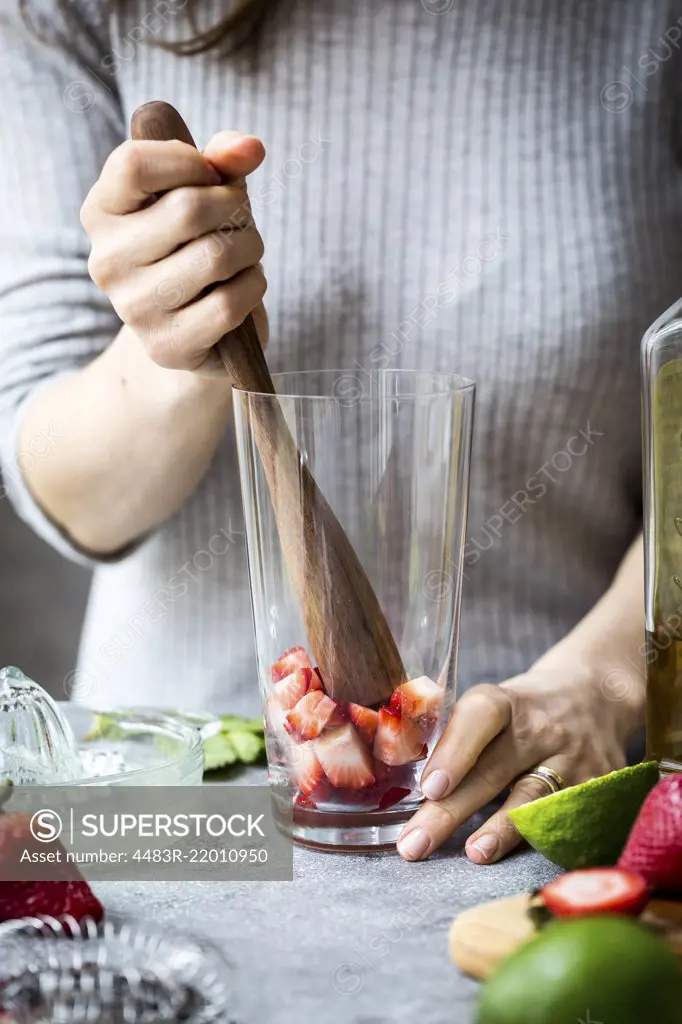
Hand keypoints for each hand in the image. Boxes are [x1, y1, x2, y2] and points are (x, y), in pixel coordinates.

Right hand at [81, 132, 267, 376]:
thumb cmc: (198, 246)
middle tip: (239, 222)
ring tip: (244, 255)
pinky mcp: (167, 346)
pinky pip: (230, 302)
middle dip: (236, 208)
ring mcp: (133, 308)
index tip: (211, 176)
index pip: (133, 164)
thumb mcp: (205, 194)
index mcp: (101, 212)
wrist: (196, 331)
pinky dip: (253, 287)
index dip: (190, 161)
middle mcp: (107, 261)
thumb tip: (249, 148)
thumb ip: (222, 160)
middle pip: (188, 208)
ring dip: (250, 248)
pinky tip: (244, 288)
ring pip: (217, 255)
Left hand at [397, 662, 642, 863]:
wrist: (596, 697)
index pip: (480, 718)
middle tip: (414, 844)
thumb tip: (406, 786)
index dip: (455, 752)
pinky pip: (566, 818)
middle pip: (493, 770)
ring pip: (533, 799)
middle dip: (450, 811)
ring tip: (474, 854)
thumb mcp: (494, 705)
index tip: (429, 788)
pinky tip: (517, 859)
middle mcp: (541, 728)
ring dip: (500, 831)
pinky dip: (539, 840)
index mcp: (506, 702)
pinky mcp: (599, 785)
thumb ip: (458, 737)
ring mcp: (573, 758)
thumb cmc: (523, 711)